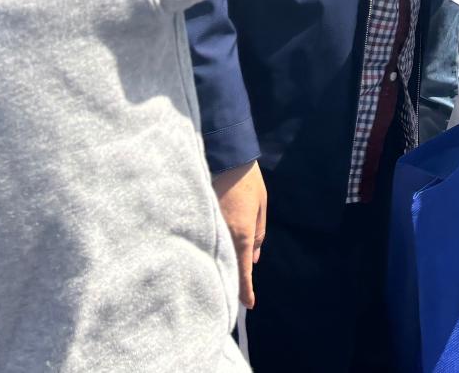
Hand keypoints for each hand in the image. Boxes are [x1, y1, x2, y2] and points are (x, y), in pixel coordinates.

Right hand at [212, 161, 266, 308]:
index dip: (245, 290)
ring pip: (213, 256)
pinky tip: (206, 255)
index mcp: (242, 233)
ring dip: (217, 267)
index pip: (243, 270)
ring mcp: (209, 226)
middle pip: (226, 267)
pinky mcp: (197, 217)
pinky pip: (203, 241)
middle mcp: (224, 234)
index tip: (248, 304)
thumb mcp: (261, 206)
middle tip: (232, 296)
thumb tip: (255, 258)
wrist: (224, 154)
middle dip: (230, 282)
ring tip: (218, 279)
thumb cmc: (247, 179)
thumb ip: (259, 233)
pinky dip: (207, 250)